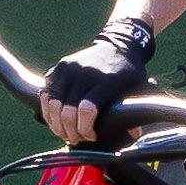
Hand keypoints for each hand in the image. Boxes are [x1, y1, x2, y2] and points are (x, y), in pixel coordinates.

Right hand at [38, 17, 153, 145]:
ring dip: (56, 123)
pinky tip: (56, 119)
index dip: (85, 129)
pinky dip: (48, 110)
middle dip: (69, 131)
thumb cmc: (129, 73)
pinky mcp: (59, 67)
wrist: (119, 45)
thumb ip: (135, 110)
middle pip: (67, 111)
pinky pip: (47, 93)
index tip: (91, 137)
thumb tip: (135, 134)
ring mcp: (69, 68)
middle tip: (76, 139)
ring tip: (63, 132)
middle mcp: (85, 73)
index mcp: (106, 81)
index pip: (87, 110)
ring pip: (52, 103)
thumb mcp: (139, 89)